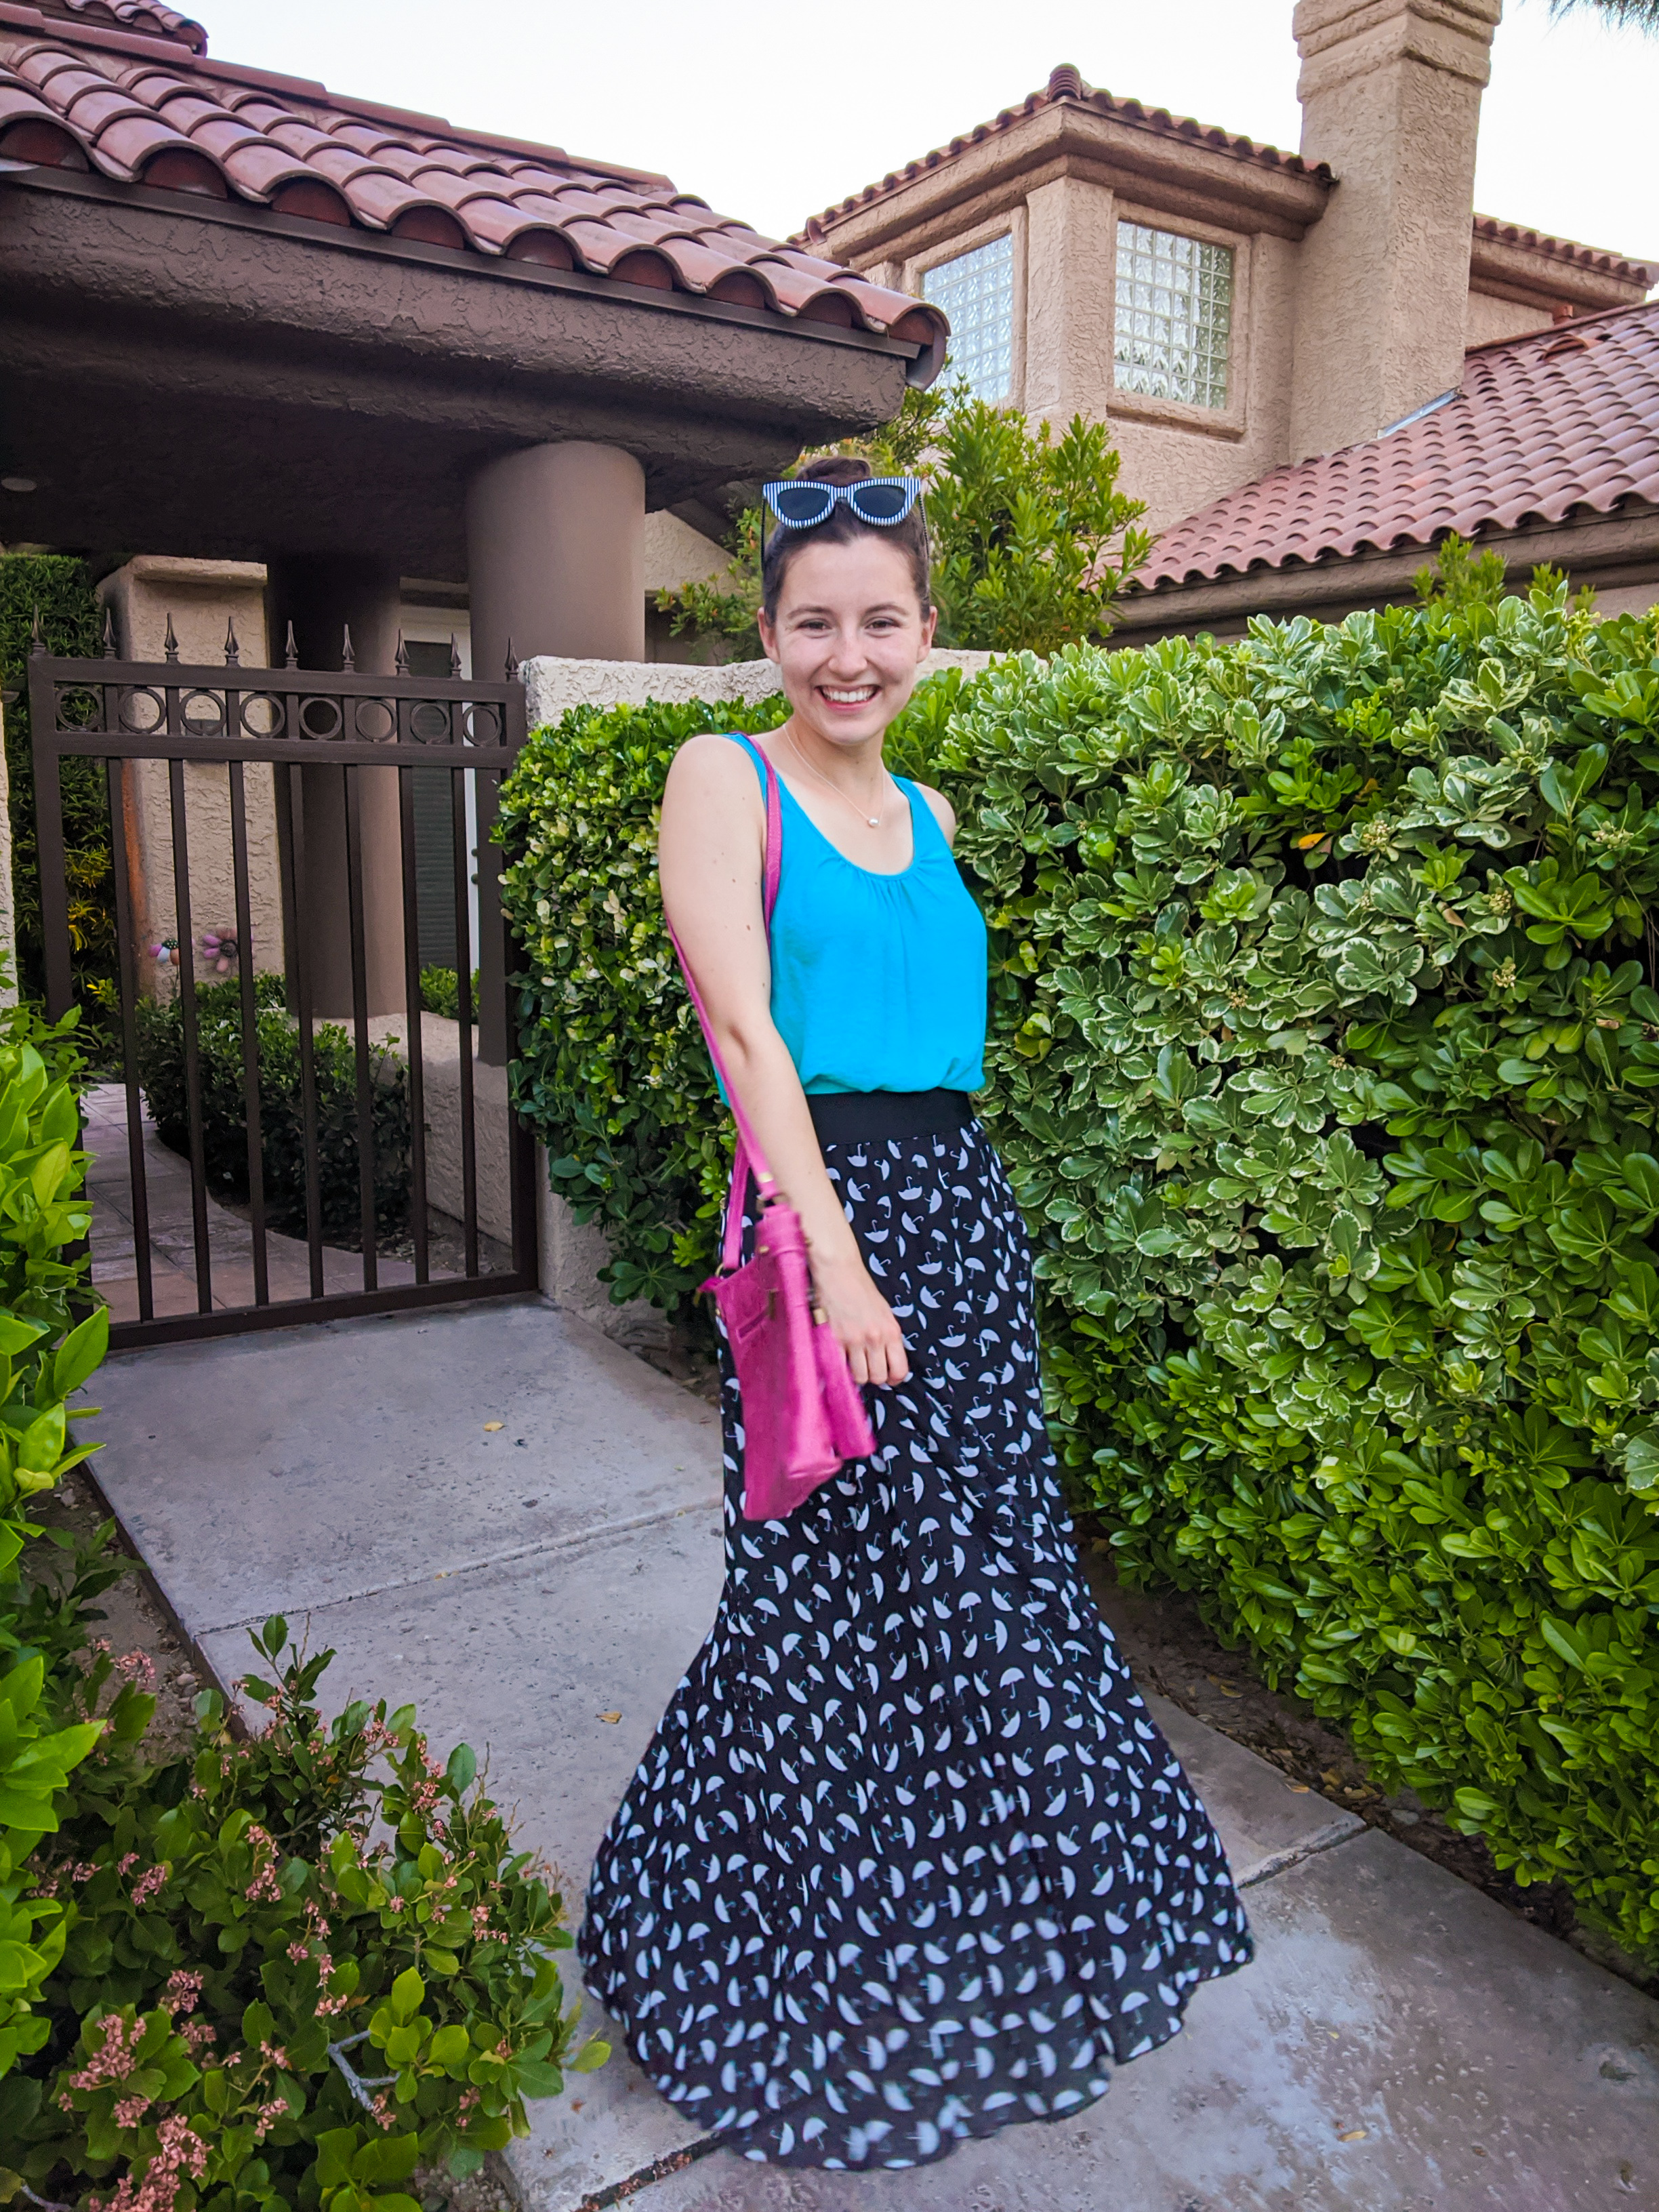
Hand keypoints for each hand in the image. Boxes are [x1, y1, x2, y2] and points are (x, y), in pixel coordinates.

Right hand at [811, 1246, 909, 1386]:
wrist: (839, 1271)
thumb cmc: (861, 1288)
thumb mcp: (884, 1312)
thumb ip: (887, 1336)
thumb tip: (886, 1360)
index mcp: (892, 1331)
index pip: (900, 1370)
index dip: (893, 1378)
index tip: (886, 1375)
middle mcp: (876, 1338)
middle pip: (878, 1378)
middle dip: (872, 1376)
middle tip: (864, 1366)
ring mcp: (854, 1340)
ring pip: (859, 1377)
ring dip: (854, 1373)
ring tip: (850, 1361)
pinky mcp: (834, 1339)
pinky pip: (839, 1368)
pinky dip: (838, 1367)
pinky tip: (837, 1357)